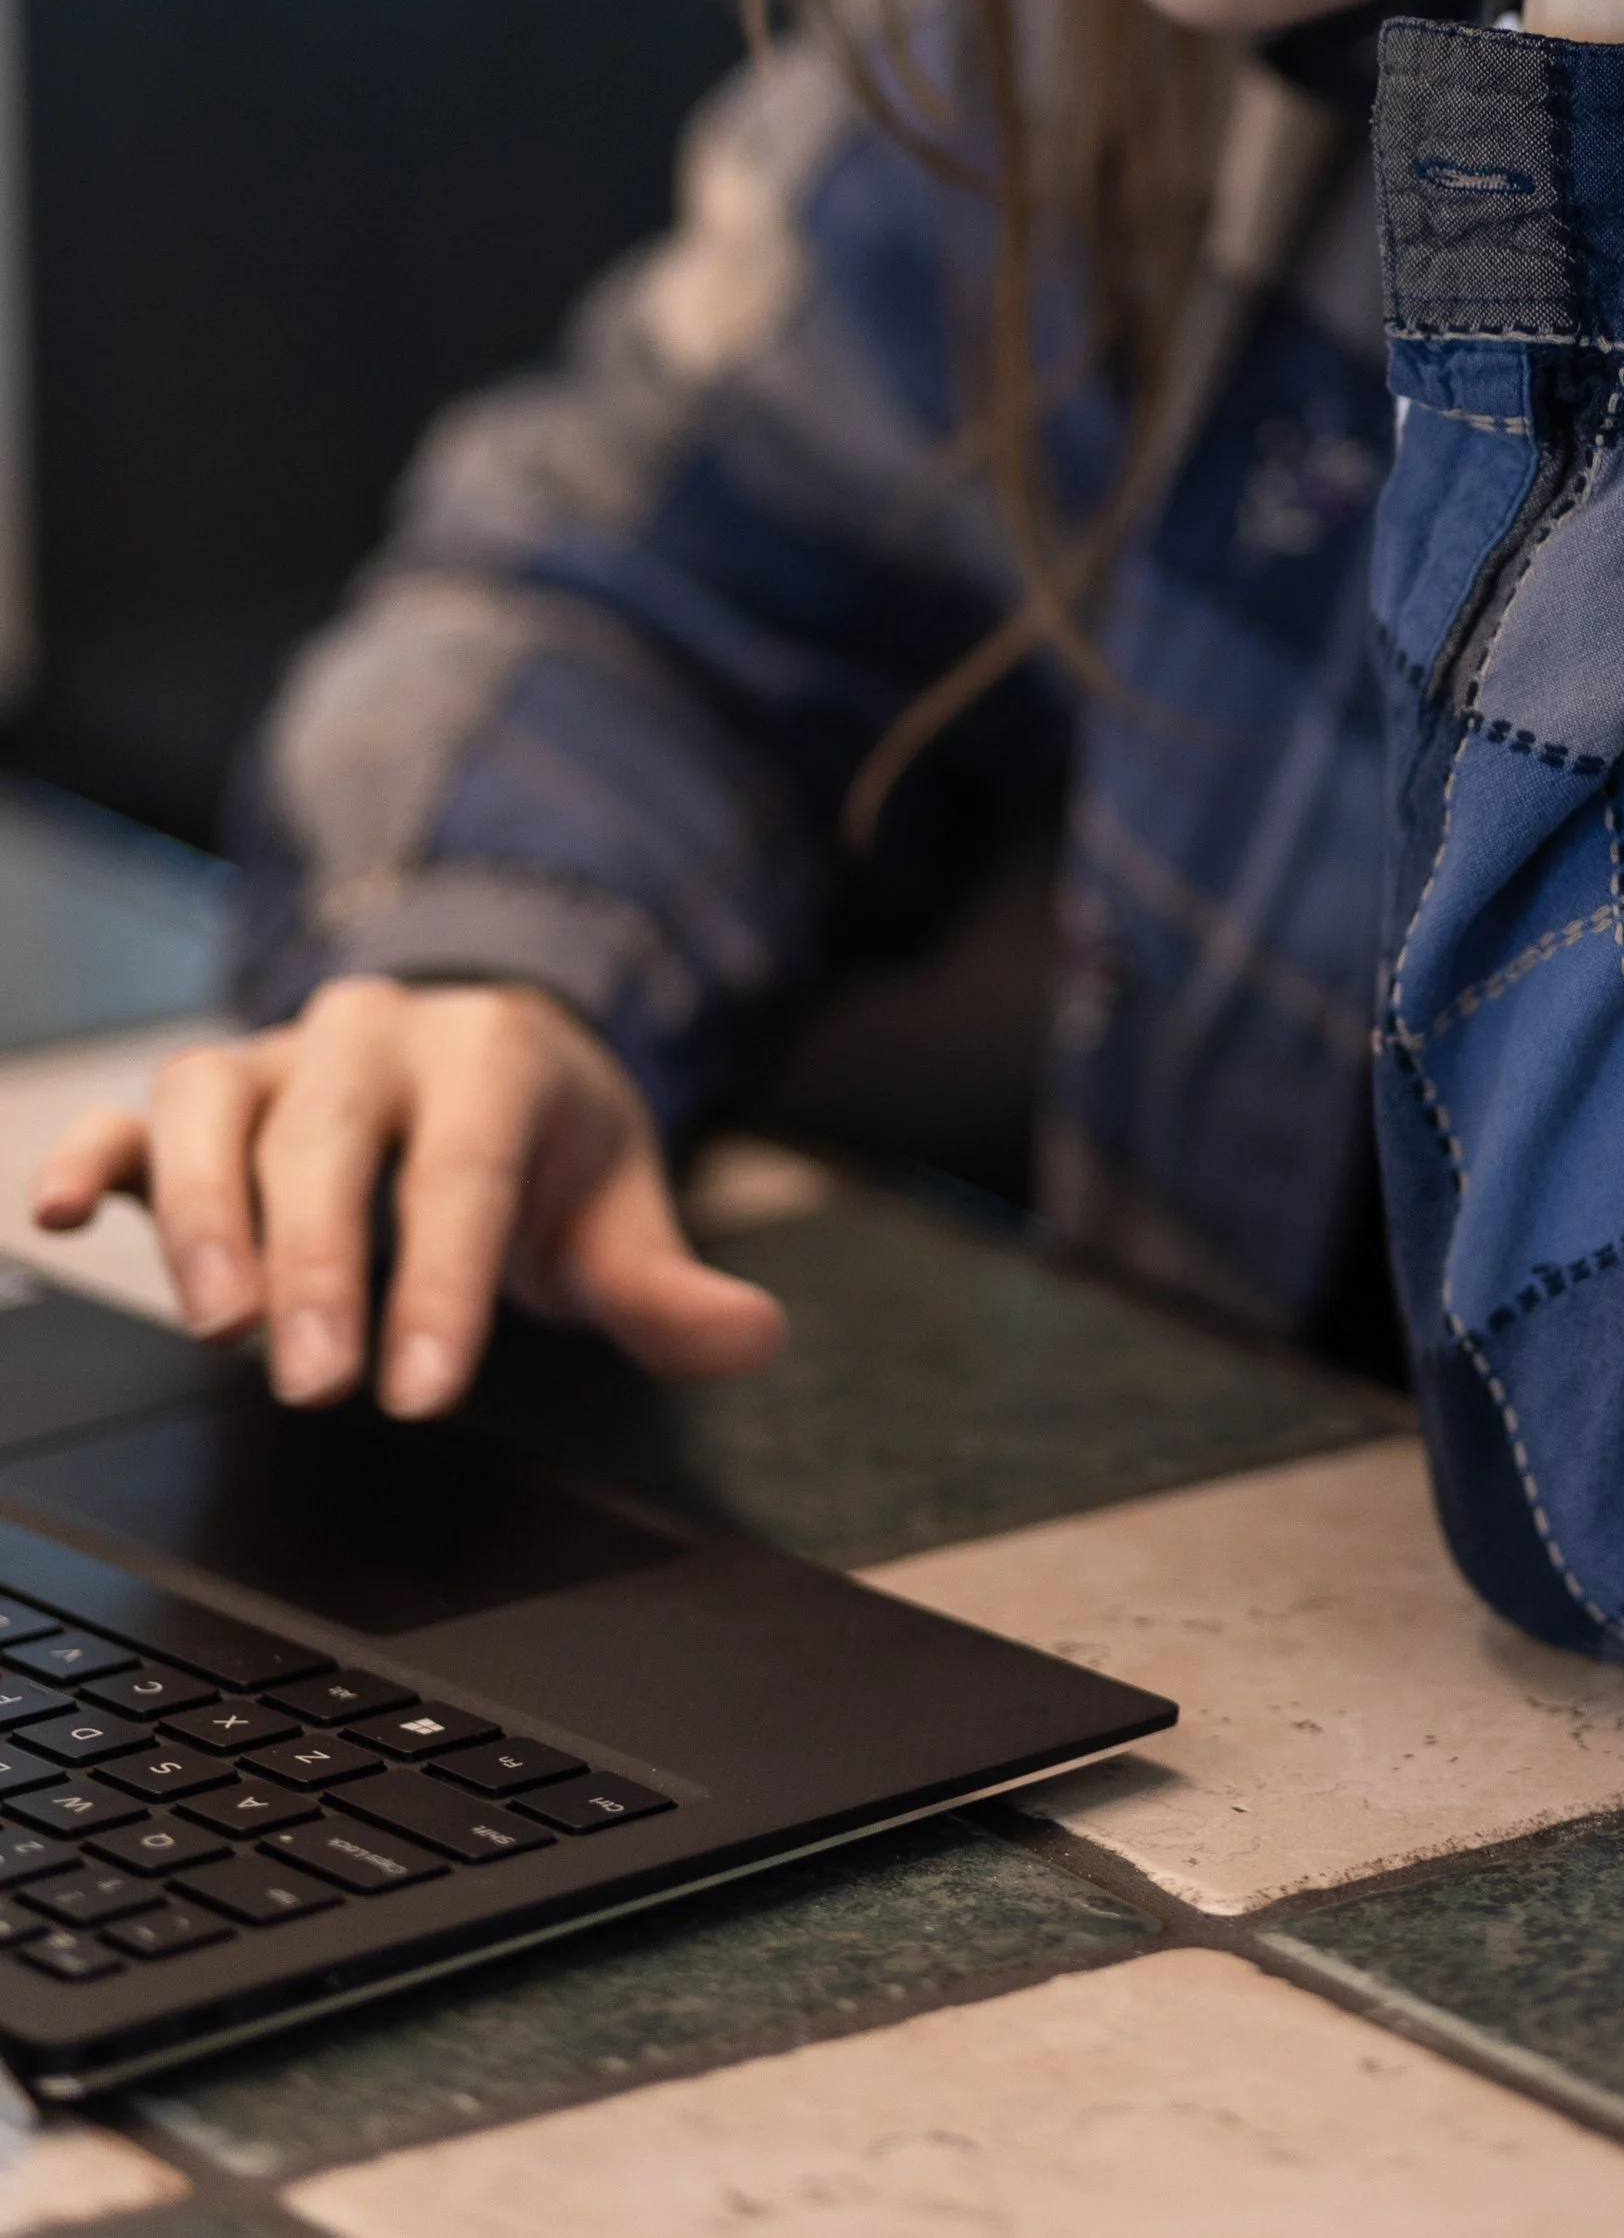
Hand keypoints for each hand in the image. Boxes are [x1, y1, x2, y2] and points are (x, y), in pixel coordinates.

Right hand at [28, 977, 786, 1419]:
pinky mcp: (207, 1094)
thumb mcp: (620, 1204)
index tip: (424, 1392)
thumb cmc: (547, 1141)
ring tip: (213, 1321)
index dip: (442, 1282)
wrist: (491, 1042)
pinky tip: (53, 1216)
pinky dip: (90, 1152)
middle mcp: (375, 1039)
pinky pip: (134, 1111)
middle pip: (332, 1138)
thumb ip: (666, 1285)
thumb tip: (746, 1335)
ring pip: (215, 1109)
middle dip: (318, 1262)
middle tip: (312, 1384)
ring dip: (203, 1214)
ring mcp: (280, 1059)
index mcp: (491, 1057)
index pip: (465, 1172)